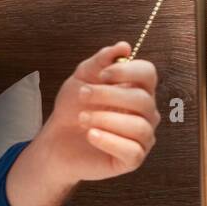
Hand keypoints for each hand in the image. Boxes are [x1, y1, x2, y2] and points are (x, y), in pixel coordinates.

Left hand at [35, 41, 161, 185]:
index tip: (102, 75)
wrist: (57, 140)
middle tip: (82, 96)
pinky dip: (109, 141)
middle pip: (142, 99)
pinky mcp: (133, 159)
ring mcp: (142, 136)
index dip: (127, 71)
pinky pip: (133, 151)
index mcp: (137, 89)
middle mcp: (146, 112)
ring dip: (105, 119)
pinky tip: (91, 135)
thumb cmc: (74, 108)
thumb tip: (123, 46)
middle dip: (108, 95)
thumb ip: (100, 62)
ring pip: (138, 126)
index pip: (148, 73)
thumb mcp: (81, 79)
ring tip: (82, 119)